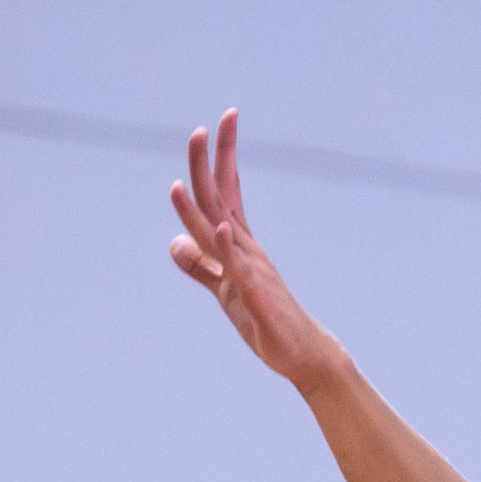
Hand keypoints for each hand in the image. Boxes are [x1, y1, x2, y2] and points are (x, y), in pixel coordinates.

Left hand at [169, 112, 334, 384]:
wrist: (303, 356)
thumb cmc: (269, 324)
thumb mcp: (224, 291)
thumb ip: (201, 266)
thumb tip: (176, 243)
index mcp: (239, 245)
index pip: (225, 192)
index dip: (218, 159)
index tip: (213, 125)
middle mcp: (246, 250)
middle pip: (219, 200)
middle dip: (208, 164)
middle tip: (200, 129)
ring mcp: (252, 271)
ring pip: (220, 229)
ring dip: (202, 200)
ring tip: (188, 172)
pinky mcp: (257, 298)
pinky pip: (240, 270)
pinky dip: (229, 247)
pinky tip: (222, 228)